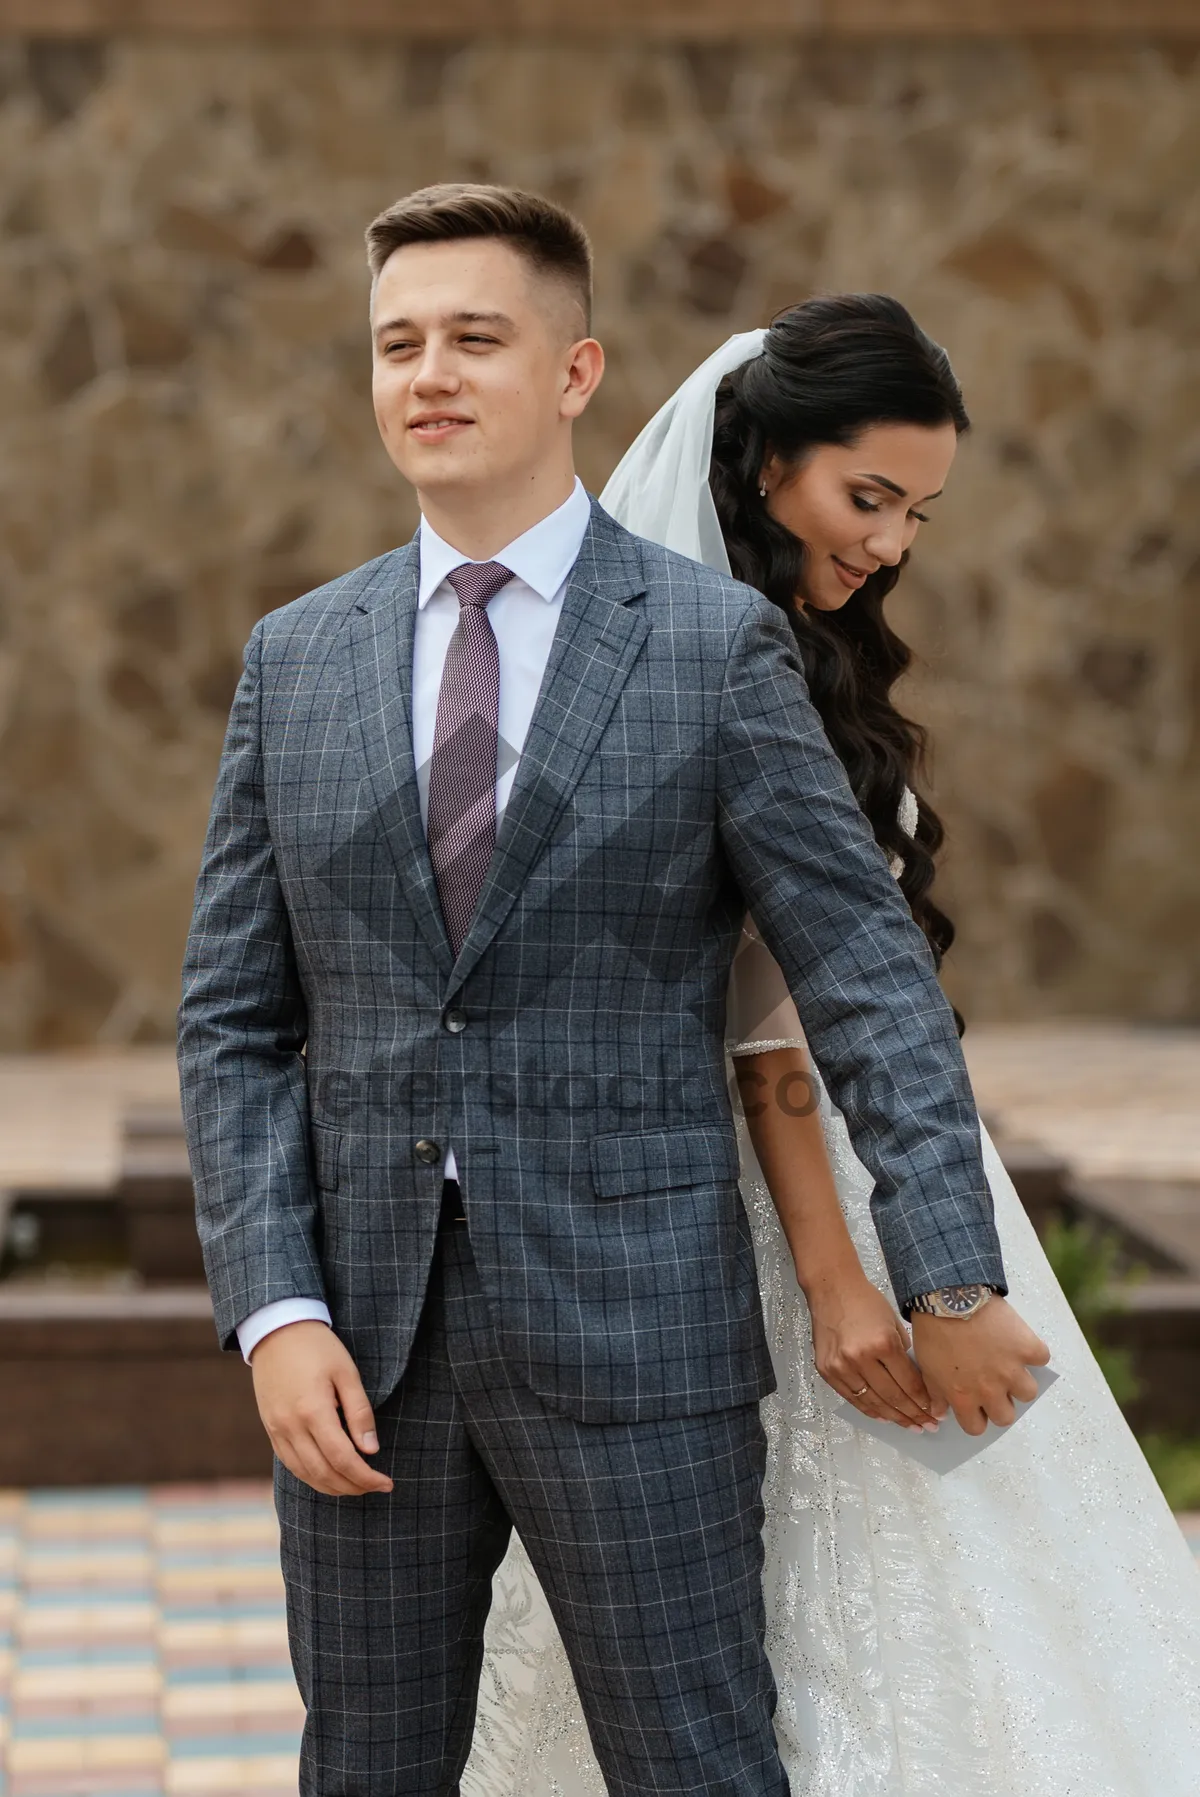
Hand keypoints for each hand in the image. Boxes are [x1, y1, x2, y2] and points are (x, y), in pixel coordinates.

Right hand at [250, 1321, 393, 1495]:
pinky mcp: (270, 1430)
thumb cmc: (318, 1347)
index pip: (343, 1459)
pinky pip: (291, 1465)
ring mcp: (276, 1430)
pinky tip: (330, 1476)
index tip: (387, 1483)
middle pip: (324, 1473)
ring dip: (333, 1487)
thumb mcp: (347, 1372)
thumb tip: (371, 1450)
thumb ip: (359, 1412)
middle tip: (376, 1486)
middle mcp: (290, 1427)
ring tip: (357, 1486)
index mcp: (312, 1411)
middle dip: (353, 1486)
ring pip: (306, 1475)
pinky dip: (312, 1477)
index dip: (366, 1477)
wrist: (276, 1330)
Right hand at [807, 1272, 937, 1431]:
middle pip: (893, 1397)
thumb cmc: (866, 1301)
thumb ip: (904, 1354)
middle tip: (928, 1426)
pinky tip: (885, 1416)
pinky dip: (870, 1410)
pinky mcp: (827, 1371)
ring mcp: (841, 1366)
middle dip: (914, 1415)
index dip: (925, 1402)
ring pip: (873, 1402)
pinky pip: (852, 1398)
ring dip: (894, 1417)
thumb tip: (918, 1384)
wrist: (832, 1288)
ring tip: (911, 1426)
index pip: (909, 1383)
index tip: (936, 1413)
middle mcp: (860, 1358)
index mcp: (883, 1343)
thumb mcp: (894, 1323)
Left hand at [911, 1297, 1050, 1435]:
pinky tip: (1020, 1342)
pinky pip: (1041, 1358)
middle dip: (1001, 1404)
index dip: (976, 1417)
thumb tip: (941, 1413)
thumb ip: (935, 1394)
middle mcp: (991, 1390)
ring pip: (1028, 1393)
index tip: (975, 1405)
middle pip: (1006, 1417)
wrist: (950, 1296)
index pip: (976, 1428)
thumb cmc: (932, 1331)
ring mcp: (1012, 1369)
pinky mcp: (1027, 1348)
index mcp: (964, 1397)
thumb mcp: (926, 1367)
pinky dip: (1033, 1352)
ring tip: (1009, 1364)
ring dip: (1020, 1381)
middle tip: (994, 1385)